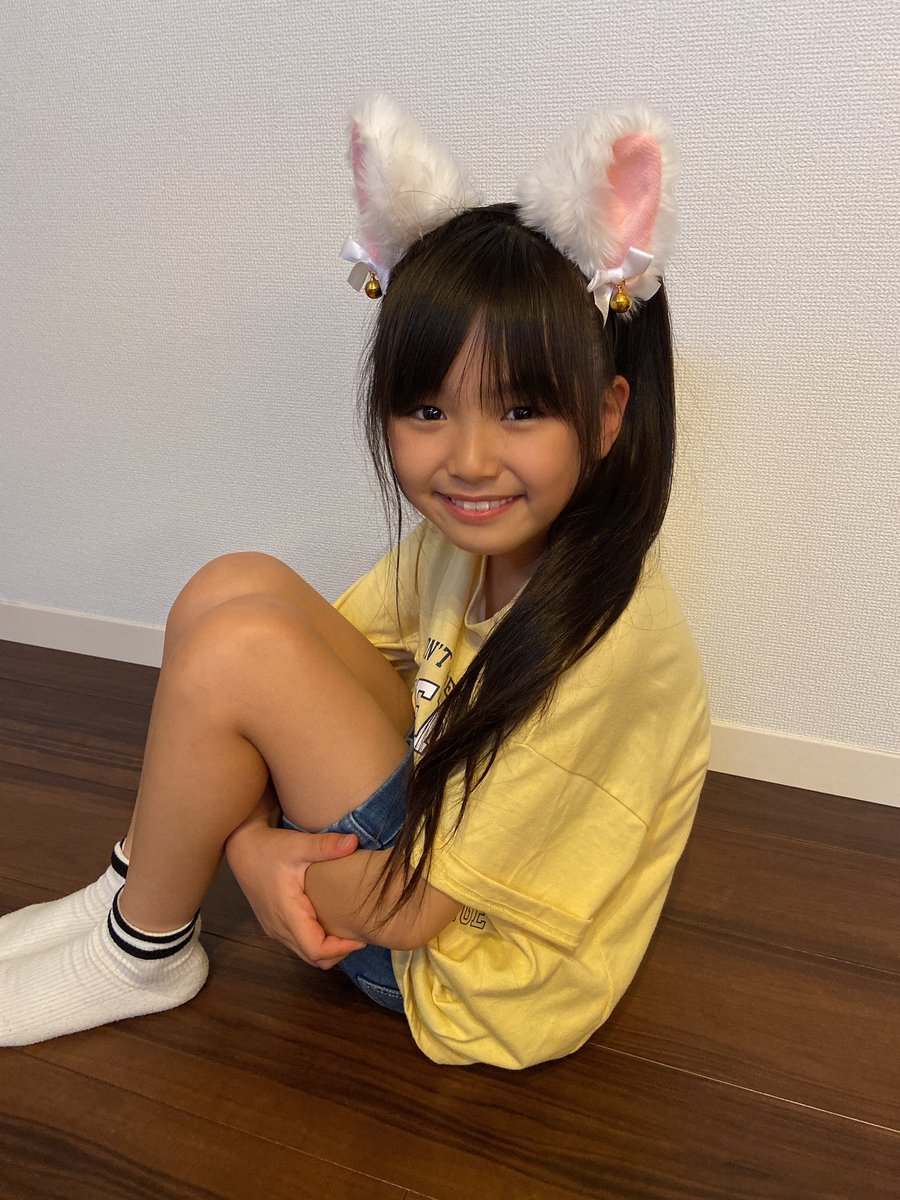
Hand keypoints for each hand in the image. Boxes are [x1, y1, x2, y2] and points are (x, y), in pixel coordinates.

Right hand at [225, 821, 365, 968]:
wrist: (242, 848)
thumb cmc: (269, 848)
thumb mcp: (298, 844)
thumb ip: (325, 845)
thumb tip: (354, 842)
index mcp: (287, 912)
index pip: (315, 949)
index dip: (341, 949)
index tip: (360, 937)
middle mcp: (279, 927)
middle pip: (313, 958)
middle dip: (339, 953)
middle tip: (360, 935)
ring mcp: (274, 929)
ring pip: (305, 953)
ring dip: (327, 949)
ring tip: (348, 930)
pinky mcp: (274, 925)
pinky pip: (298, 944)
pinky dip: (316, 942)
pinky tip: (330, 923)